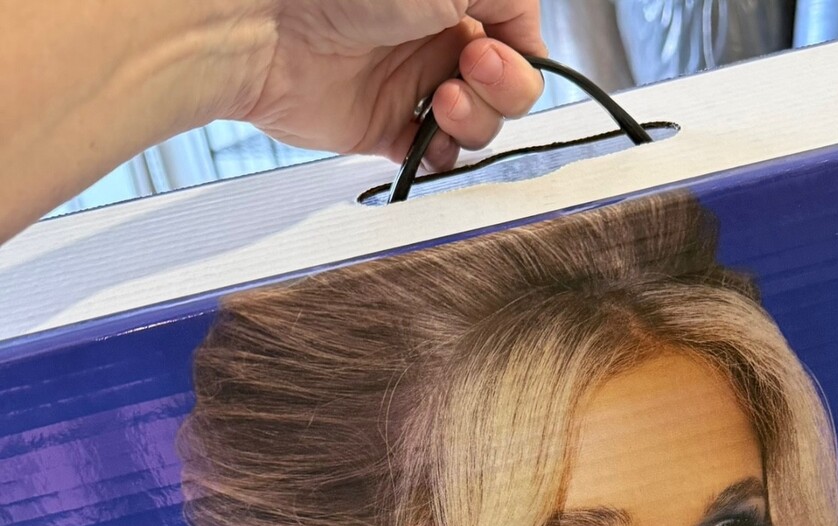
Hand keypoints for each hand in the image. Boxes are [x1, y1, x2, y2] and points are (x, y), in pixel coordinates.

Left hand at [231, 1, 547, 170]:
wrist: (267, 22)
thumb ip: (511, 0)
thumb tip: (530, 41)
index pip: (520, 42)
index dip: (521, 57)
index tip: (493, 48)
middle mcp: (437, 39)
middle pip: (506, 89)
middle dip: (502, 90)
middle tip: (467, 69)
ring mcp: (411, 85)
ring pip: (476, 126)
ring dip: (472, 123)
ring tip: (438, 103)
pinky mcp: (383, 127)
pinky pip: (433, 157)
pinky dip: (440, 157)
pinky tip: (428, 142)